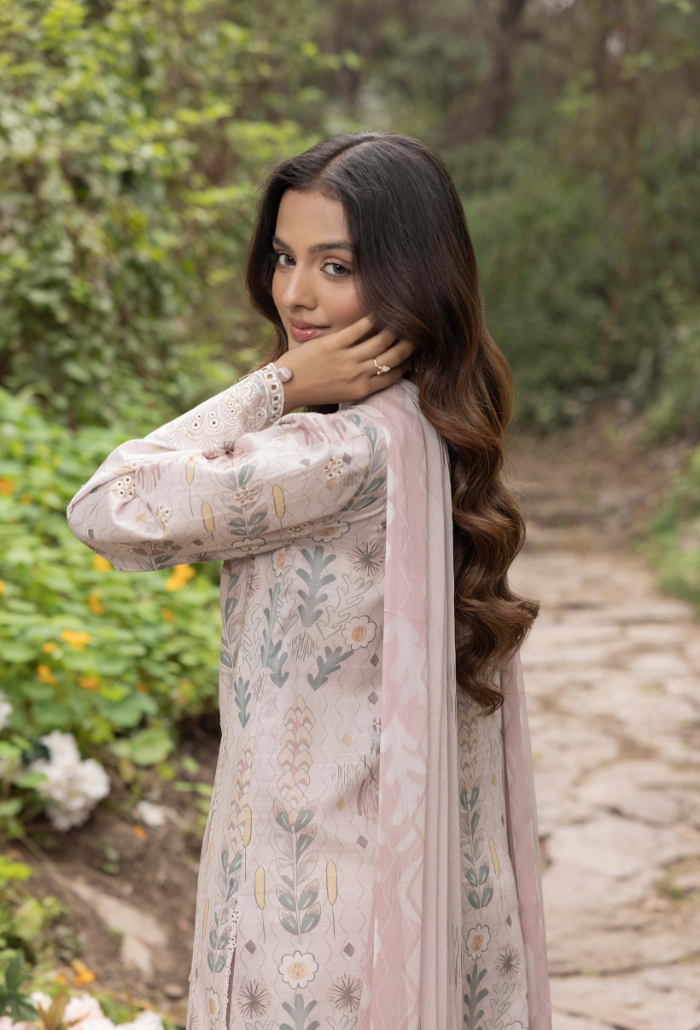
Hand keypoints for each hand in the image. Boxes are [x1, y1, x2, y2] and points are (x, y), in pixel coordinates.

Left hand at [275, 317, 416, 413]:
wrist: (285, 387)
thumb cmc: (312, 389)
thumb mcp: (340, 392)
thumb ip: (358, 380)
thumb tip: (374, 365)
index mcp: (361, 389)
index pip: (393, 374)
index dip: (407, 362)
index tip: (412, 351)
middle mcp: (357, 375)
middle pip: (393, 356)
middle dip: (409, 343)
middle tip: (417, 331)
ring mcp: (346, 360)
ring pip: (381, 341)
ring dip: (396, 328)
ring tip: (403, 318)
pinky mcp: (334, 345)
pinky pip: (360, 328)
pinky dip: (373, 318)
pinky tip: (380, 309)